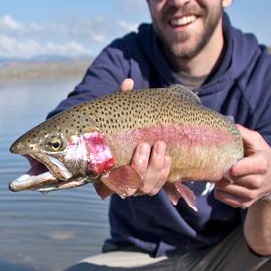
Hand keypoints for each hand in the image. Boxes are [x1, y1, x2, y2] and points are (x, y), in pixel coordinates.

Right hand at [93, 79, 171, 197]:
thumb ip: (121, 102)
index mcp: (103, 168)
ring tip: (161, 148)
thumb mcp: (116, 115)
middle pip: (130, 185)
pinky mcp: (146, 186)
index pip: (107, 181)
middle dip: (143, 166)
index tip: (137, 148)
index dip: (119, 174)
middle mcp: (117, 182)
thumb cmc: (116, 127)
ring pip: (145, 188)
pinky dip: (162, 175)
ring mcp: (133, 186)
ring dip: (155, 170)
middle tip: (149, 144)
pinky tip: (167, 159)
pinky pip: (155, 188)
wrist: (126, 141)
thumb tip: (129, 82)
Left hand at [214, 124, 270, 207]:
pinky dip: (219, 190)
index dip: (227, 166)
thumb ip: (242, 133)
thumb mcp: (256, 141)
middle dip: (220, 170)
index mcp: (261, 164)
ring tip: (223, 172)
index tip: (224, 161)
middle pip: (226, 178)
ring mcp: (251, 195)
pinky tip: (225, 182)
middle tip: (220, 163)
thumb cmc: (261, 155)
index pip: (237, 170)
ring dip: (218, 179)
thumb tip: (225, 126)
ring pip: (222, 188)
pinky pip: (221, 197)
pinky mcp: (244, 203)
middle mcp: (257, 182)